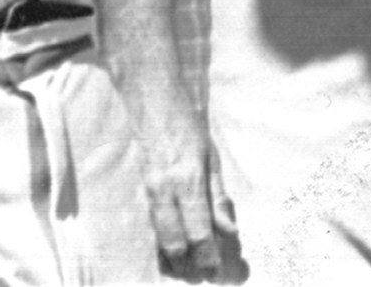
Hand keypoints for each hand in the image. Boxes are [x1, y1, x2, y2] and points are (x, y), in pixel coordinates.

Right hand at [128, 82, 241, 281]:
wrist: (154, 100)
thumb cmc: (188, 125)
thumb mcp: (212, 158)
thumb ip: (218, 196)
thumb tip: (228, 230)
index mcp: (187, 179)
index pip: (198, 231)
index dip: (206, 256)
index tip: (215, 271)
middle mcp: (165, 188)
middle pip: (173, 240)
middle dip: (186, 265)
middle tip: (200, 277)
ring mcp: (149, 188)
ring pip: (159, 235)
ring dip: (172, 257)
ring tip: (185, 270)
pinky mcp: (141, 187)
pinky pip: (151, 222)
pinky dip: (160, 240)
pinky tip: (168, 251)